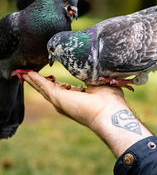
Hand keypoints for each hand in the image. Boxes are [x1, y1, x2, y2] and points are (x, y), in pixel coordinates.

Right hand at [23, 71, 151, 156]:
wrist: (109, 111)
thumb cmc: (109, 99)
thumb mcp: (98, 81)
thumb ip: (89, 75)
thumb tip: (88, 66)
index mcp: (76, 97)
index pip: (62, 88)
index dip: (53, 82)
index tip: (48, 75)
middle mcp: (66, 101)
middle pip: (47, 89)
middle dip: (37, 81)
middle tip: (27, 73)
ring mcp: (61, 100)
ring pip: (42, 88)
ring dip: (33, 80)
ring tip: (24, 72)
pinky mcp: (58, 97)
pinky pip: (43, 85)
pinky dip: (34, 79)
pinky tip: (27, 73)